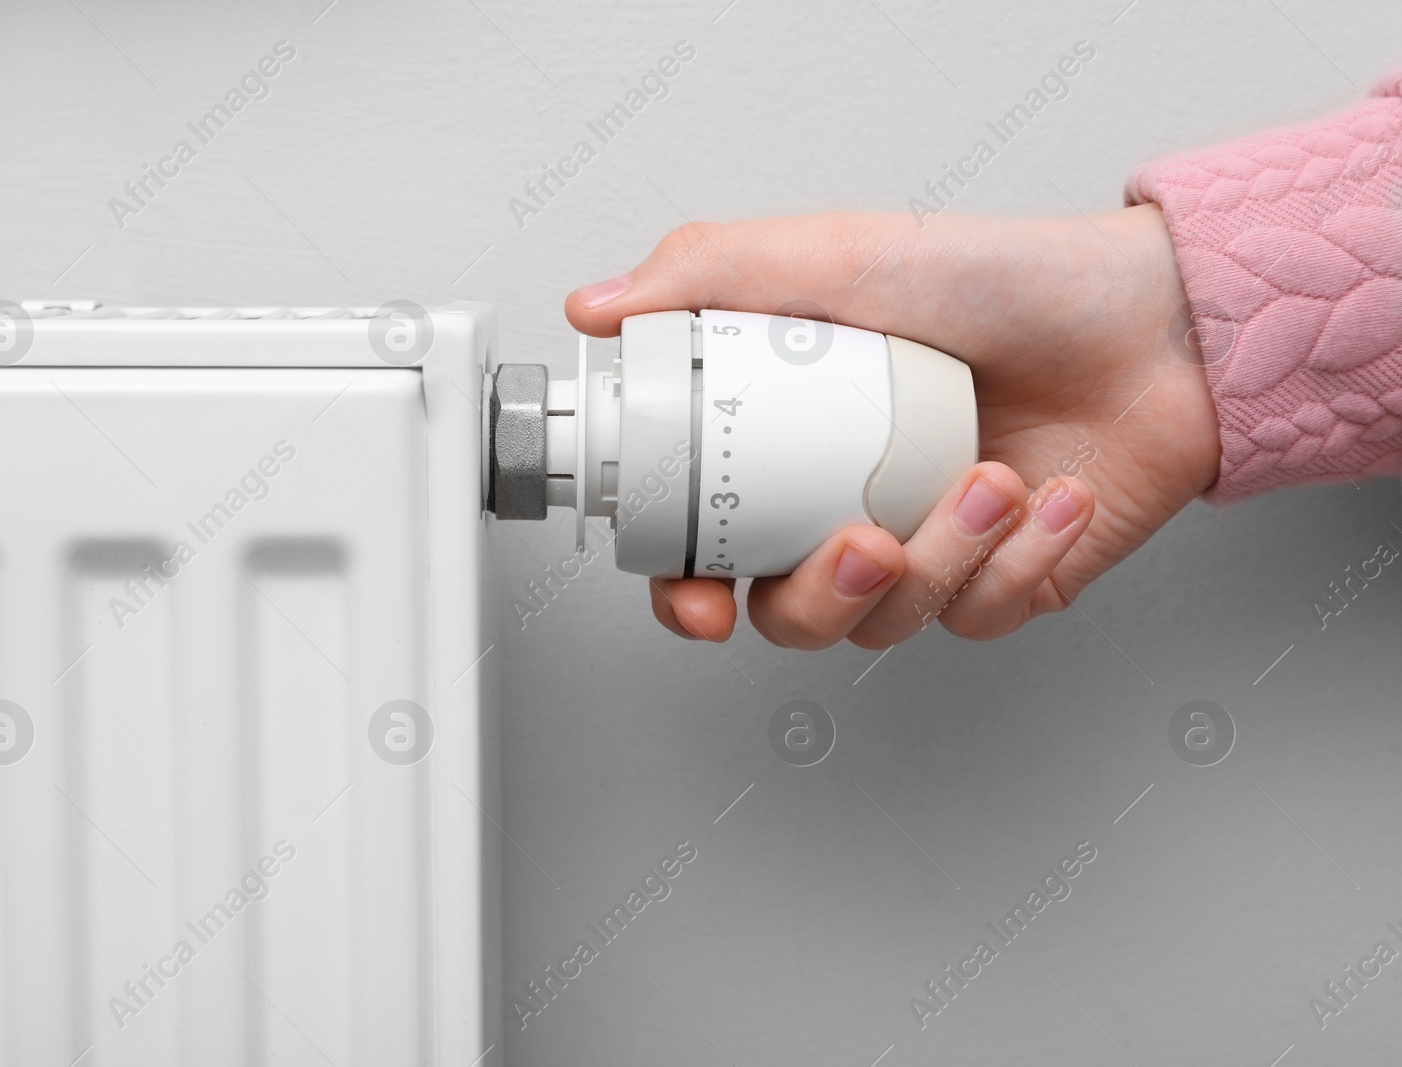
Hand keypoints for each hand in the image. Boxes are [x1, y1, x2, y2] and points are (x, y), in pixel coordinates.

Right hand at [564, 207, 1221, 648]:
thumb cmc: (1008, 282)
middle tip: (864, 540)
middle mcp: (852, 505)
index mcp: (797, 447)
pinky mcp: (1007, 582)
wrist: (1155, 320)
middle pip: (789, 615)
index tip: (699, 600)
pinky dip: (1017, 560)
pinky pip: (985, 615)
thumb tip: (599, 305)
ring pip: (889, 622)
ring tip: (986, 480)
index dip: (686, 591)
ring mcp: (930, 551)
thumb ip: (711, 274)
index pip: (709, 545)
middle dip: (823, 596)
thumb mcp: (842, 255)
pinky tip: (1046, 497)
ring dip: (941, 559)